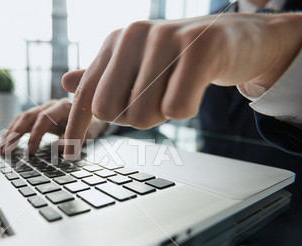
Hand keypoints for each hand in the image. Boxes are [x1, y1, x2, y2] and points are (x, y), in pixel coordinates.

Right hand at [0, 98, 107, 154]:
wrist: (93, 116)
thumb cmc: (90, 126)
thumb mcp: (87, 135)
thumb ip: (74, 141)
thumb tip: (59, 149)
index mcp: (64, 107)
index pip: (45, 118)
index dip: (36, 135)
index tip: (30, 151)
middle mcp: (51, 105)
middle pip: (29, 116)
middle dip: (16, 134)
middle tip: (7, 151)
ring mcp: (43, 108)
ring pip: (22, 118)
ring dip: (10, 134)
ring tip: (0, 149)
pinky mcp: (38, 115)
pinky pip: (22, 122)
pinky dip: (12, 132)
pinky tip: (3, 143)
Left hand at [61, 13, 301, 159]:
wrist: (236, 39)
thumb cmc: (180, 59)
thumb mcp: (138, 66)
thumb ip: (104, 77)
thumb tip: (64, 82)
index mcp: (114, 43)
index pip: (85, 95)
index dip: (74, 128)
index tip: (67, 155)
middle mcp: (133, 35)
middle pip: (111, 112)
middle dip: (134, 118)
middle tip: (156, 99)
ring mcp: (165, 37)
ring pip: (143, 115)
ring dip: (162, 114)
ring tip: (177, 89)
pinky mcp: (199, 47)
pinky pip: (176, 109)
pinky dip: (186, 110)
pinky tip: (195, 88)